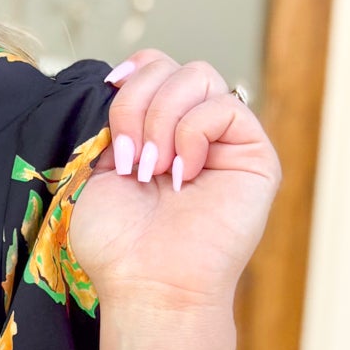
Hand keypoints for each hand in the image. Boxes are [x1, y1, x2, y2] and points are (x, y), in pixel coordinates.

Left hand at [67, 48, 281, 312]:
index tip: (107, 94)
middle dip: (137, 103)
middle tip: (128, 159)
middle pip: (171, 65)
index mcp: (155, 131)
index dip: (131, 72)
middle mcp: (192, 131)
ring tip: (151, 170)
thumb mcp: (95, 166)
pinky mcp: (255, 155)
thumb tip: (120, 77)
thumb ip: (111, 118)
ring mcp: (225, 141)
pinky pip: (224, 106)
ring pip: (198, 75)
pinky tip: (181, 175)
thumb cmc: (117, 241)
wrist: (147, 284)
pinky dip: (191, 133)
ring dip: (161, 119)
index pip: (153, 66)